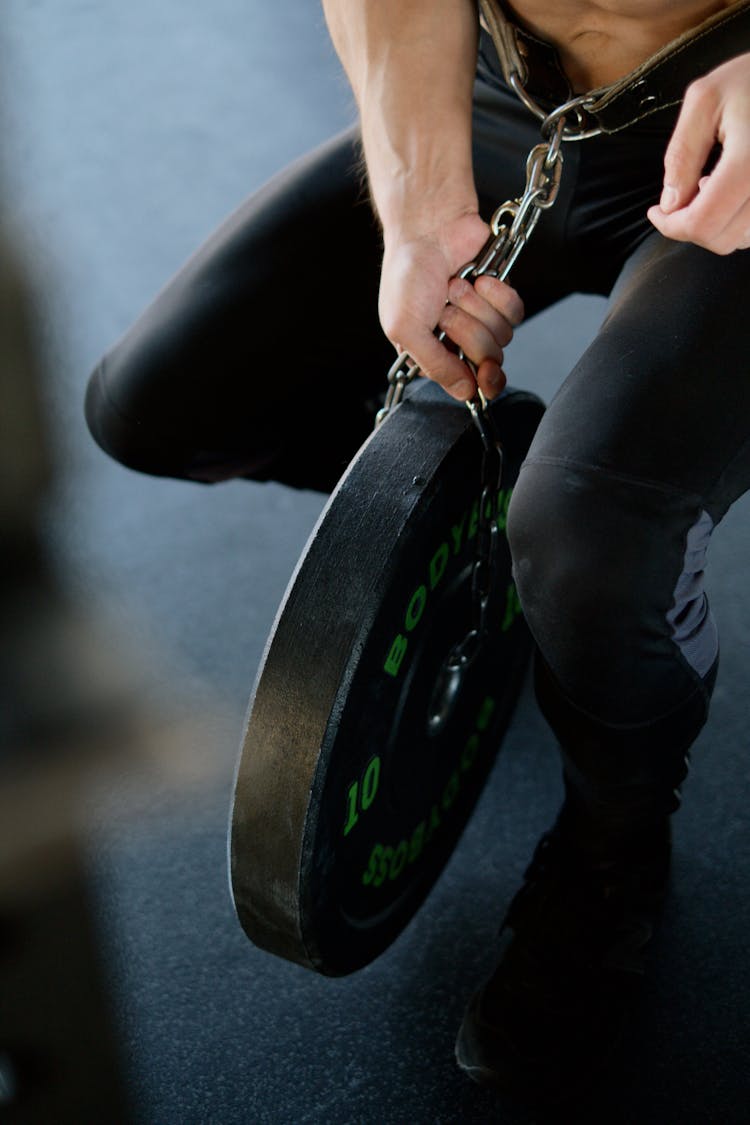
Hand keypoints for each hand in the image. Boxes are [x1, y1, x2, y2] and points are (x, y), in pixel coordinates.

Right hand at [378, 210, 524, 401]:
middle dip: (468, 332)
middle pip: (488, 360)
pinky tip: (478, 280)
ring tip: (456, 288)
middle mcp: (458, 340)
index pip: (466, 384)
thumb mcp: (406, 329)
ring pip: (502, 336)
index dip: (480, 382)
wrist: (430, 227)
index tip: (483, 374)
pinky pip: (514, 311)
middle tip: (446, 311)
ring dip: (477, 308)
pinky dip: (497, 295)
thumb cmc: (408, 272)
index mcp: (432, 353)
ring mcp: (481, 317)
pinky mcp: (499, 296)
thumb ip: (435, 366)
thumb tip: (465, 393)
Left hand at [647, 52, 749, 253]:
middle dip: (691, 226)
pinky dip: (738, 222)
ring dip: (717, 225)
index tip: (656, 210)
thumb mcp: (704, 101)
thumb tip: (670, 205)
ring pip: (743, 241)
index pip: (704, 222)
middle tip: (682, 195)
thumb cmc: (749, 78)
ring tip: (712, 184)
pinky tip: (733, 189)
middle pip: (723, 239)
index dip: (671, 226)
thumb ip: (682, 154)